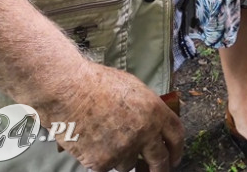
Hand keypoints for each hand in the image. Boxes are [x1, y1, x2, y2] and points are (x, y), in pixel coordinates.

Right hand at [36, 60, 183, 171]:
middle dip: (160, 169)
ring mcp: (124, 149)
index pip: (176, 136)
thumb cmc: (97, 83)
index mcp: (155, 111)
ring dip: (120, 157)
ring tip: (104, 138)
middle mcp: (144, 133)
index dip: (177, 149)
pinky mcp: (103, 162)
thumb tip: (152, 122)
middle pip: (160, 160)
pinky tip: (91, 144)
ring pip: (128, 164)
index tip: (174, 157)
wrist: (70, 90)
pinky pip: (105, 167)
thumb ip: (146, 109)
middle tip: (157, 171)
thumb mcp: (133, 88)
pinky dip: (99, 160)